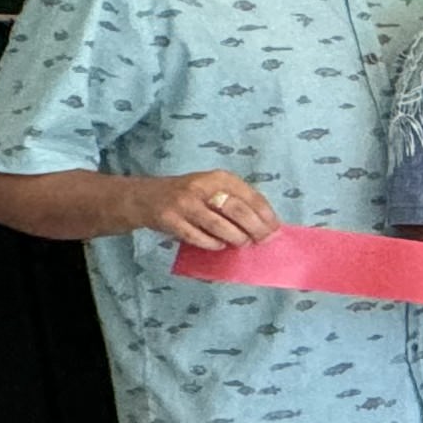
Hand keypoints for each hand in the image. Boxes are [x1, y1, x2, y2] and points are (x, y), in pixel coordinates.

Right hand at [142, 170, 280, 251]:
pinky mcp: (171, 220)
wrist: (147, 197)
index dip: (266, 215)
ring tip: (242, 243)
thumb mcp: (214, 188)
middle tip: (262, 241)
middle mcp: (202, 186)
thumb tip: (267, 224)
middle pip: (238, 211)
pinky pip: (199, 237)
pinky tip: (219, 245)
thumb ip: (238, 201)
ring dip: (236, 238)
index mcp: (219, 177)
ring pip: (219, 226)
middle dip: (255, 229)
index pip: (250, 195)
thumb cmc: (190, 195)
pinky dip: (213, 244)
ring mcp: (185, 203)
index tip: (276, 229)